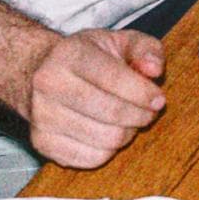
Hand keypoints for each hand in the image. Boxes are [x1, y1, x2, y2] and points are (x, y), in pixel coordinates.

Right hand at [19, 27, 165, 169]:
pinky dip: (110, 149)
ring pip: (106, 139)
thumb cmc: (87, 57)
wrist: (39, 73)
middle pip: (112, 113)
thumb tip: (154, 69)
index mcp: (69, 54)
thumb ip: (145, 48)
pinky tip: (108, 132)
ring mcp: (42, 115)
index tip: (159, 100)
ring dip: (128, 133)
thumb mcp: (118, 41)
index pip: (114, 79)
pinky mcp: (42, 142)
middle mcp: (49, 84)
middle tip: (148, 111)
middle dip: (141, 115)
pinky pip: (92, 158)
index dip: (144, 93)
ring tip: (129, 120)